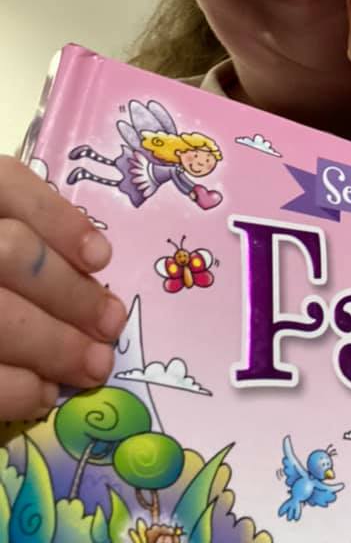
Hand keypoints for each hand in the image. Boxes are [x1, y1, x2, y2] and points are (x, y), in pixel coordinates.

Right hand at [0, 156, 125, 420]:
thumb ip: (29, 234)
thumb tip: (91, 266)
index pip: (5, 185)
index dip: (58, 221)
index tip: (102, 258)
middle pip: (10, 254)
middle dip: (70, 295)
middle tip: (111, 326)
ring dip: (54, 347)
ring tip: (93, 366)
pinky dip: (13, 388)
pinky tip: (42, 393)